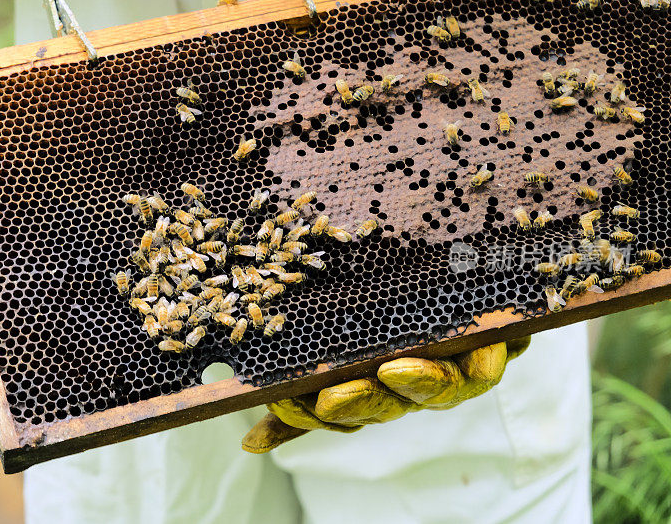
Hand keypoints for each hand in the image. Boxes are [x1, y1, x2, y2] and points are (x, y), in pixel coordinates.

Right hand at [241, 337, 529, 452]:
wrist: (472, 297)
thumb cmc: (396, 331)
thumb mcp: (338, 353)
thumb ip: (300, 403)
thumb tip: (250, 446)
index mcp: (372, 391)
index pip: (334, 414)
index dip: (307, 414)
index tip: (280, 397)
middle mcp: (411, 389)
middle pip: (384, 406)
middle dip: (356, 405)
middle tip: (330, 398)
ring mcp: (454, 370)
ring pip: (440, 391)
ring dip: (416, 386)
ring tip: (392, 371)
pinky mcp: (493, 346)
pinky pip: (493, 362)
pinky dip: (486, 357)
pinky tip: (481, 345)